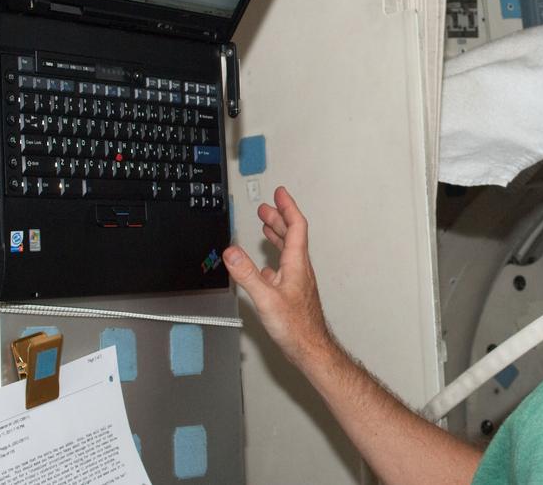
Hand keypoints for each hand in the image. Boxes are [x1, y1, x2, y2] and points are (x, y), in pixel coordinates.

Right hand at [224, 186, 332, 364]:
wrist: (310, 349)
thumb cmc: (296, 328)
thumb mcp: (266, 299)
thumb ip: (247, 275)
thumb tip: (231, 251)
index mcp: (296, 264)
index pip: (296, 226)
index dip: (288, 207)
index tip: (280, 193)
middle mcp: (299, 269)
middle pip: (292, 235)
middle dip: (279, 217)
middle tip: (267, 206)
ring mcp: (297, 280)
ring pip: (288, 250)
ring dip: (277, 235)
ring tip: (266, 225)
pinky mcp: (292, 292)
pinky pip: (283, 267)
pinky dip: (273, 258)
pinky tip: (264, 265)